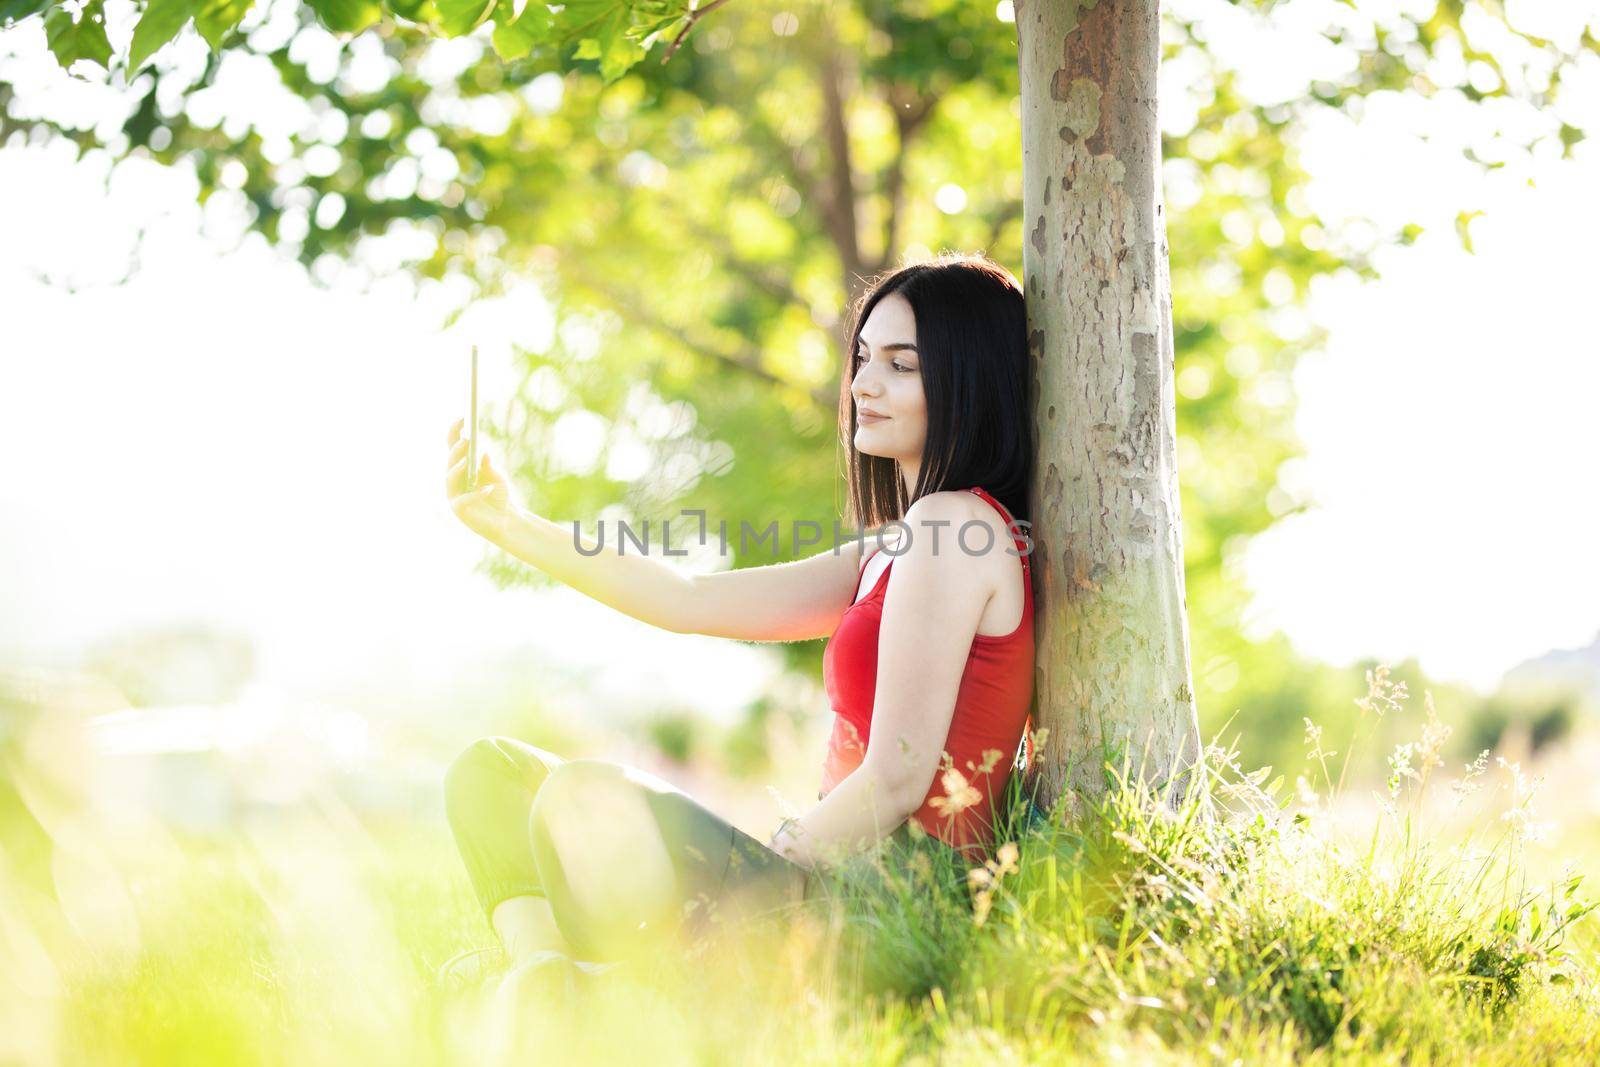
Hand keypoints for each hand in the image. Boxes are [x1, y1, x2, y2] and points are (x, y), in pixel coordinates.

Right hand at [446, 417, 520, 542]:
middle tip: (465, 441)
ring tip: (466, 461)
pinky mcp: (459, 510)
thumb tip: (483, 454)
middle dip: (456, 451)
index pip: (453, 447)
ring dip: (457, 469)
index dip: (455, 432)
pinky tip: (487, 488)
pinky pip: (464, 500)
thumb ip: (490, 467)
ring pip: (450, 479)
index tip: (463, 418)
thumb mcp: (497, 478)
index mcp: (461, 467)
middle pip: (450, 462)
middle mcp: (454, 480)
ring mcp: (454, 495)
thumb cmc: (498, 496)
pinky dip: (476, 493)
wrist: (505, 520)